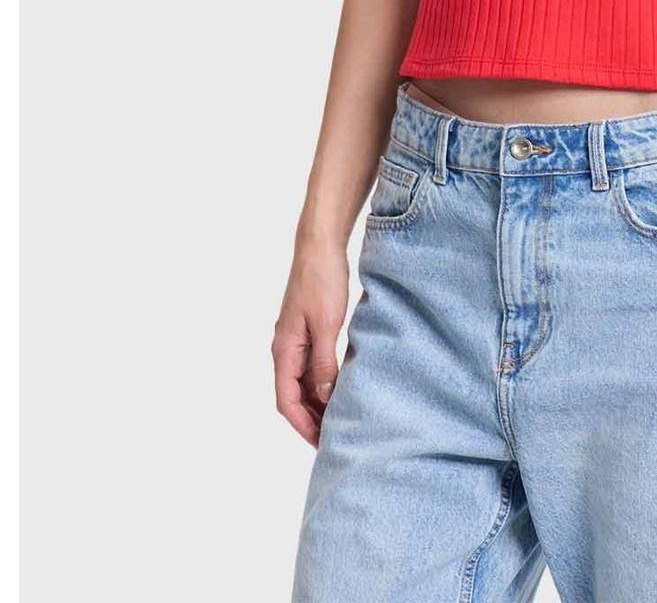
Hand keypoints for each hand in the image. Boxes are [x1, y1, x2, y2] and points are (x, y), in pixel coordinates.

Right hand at [272, 241, 350, 446]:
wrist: (320, 246)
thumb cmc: (322, 280)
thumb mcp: (326, 325)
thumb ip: (323, 363)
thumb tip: (323, 398)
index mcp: (283, 350)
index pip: (286, 401)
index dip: (303, 426)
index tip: (321, 444)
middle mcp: (284, 349)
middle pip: (292, 396)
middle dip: (310, 420)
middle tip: (334, 439)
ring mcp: (294, 340)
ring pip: (301, 383)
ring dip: (316, 403)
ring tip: (338, 420)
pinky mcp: (306, 331)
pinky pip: (310, 367)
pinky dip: (321, 383)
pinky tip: (339, 389)